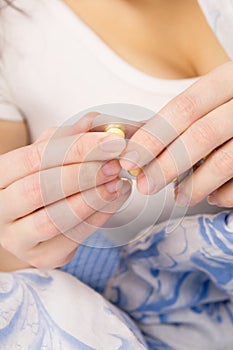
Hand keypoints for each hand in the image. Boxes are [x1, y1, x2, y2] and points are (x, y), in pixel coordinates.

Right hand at [0, 113, 130, 268]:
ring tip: (118, 182)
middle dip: (84, 175)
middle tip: (116, 164)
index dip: (75, 148)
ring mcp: (17, 239)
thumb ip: (69, 137)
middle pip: (40, 189)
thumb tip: (93, 121)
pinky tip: (116, 200)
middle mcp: (0, 210)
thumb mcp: (50, 153)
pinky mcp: (41, 258)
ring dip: (92, 199)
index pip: (33, 158)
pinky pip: (71, 239)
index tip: (111, 141)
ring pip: (54, 219)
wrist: (33, 219)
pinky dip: (98, 218)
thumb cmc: (42, 181)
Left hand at [120, 62, 232, 207]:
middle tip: (146, 185)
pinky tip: (213, 197)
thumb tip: (142, 148)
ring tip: (179, 196)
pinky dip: (225, 194)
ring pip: (225, 161)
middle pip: (201, 135)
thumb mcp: (216, 96)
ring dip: (195, 185)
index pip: (184, 108)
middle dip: (167, 165)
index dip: (153, 136)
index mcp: (229, 79)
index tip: (131, 159)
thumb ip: (186, 117)